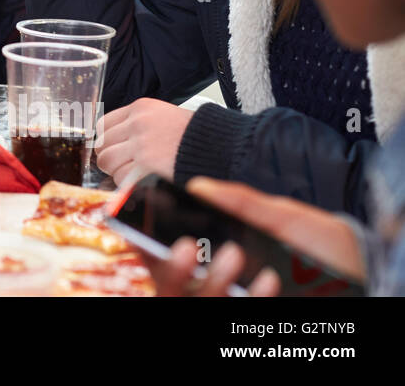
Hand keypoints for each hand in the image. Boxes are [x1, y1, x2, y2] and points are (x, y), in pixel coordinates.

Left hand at [94, 98, 193, 183]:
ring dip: (115, 171)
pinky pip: (121, 177)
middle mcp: (137, 122)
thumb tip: (118, 141)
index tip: (111, 150)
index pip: (103, 124)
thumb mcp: (165, 117)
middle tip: (122, 165)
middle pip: (102, 143)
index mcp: (140, 108)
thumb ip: (141, 125)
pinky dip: (127, 183)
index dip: (105, 141)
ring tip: (130, 174)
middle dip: (109, 157)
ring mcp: (141, 143)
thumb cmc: (197, 136)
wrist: (222, 147)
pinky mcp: (147, 163)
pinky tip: (141, 181)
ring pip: (106, 160)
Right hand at [141, 178, 365, 295]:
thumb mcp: (281, 214)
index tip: (143, 234)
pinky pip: (245, 320)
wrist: (364, 263)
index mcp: (219, 257)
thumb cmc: (322, 241)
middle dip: (174, 271)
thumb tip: (196, 186)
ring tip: (234, 256)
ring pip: (204, 305)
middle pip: (175, 290)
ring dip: (213, 283)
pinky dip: (254, 299)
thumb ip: (239, 202)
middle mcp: (223, 287)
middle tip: (186, 248)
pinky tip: (269, 280)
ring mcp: (240, 305)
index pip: (169, 260)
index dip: (150, 250)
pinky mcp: (265, 317)